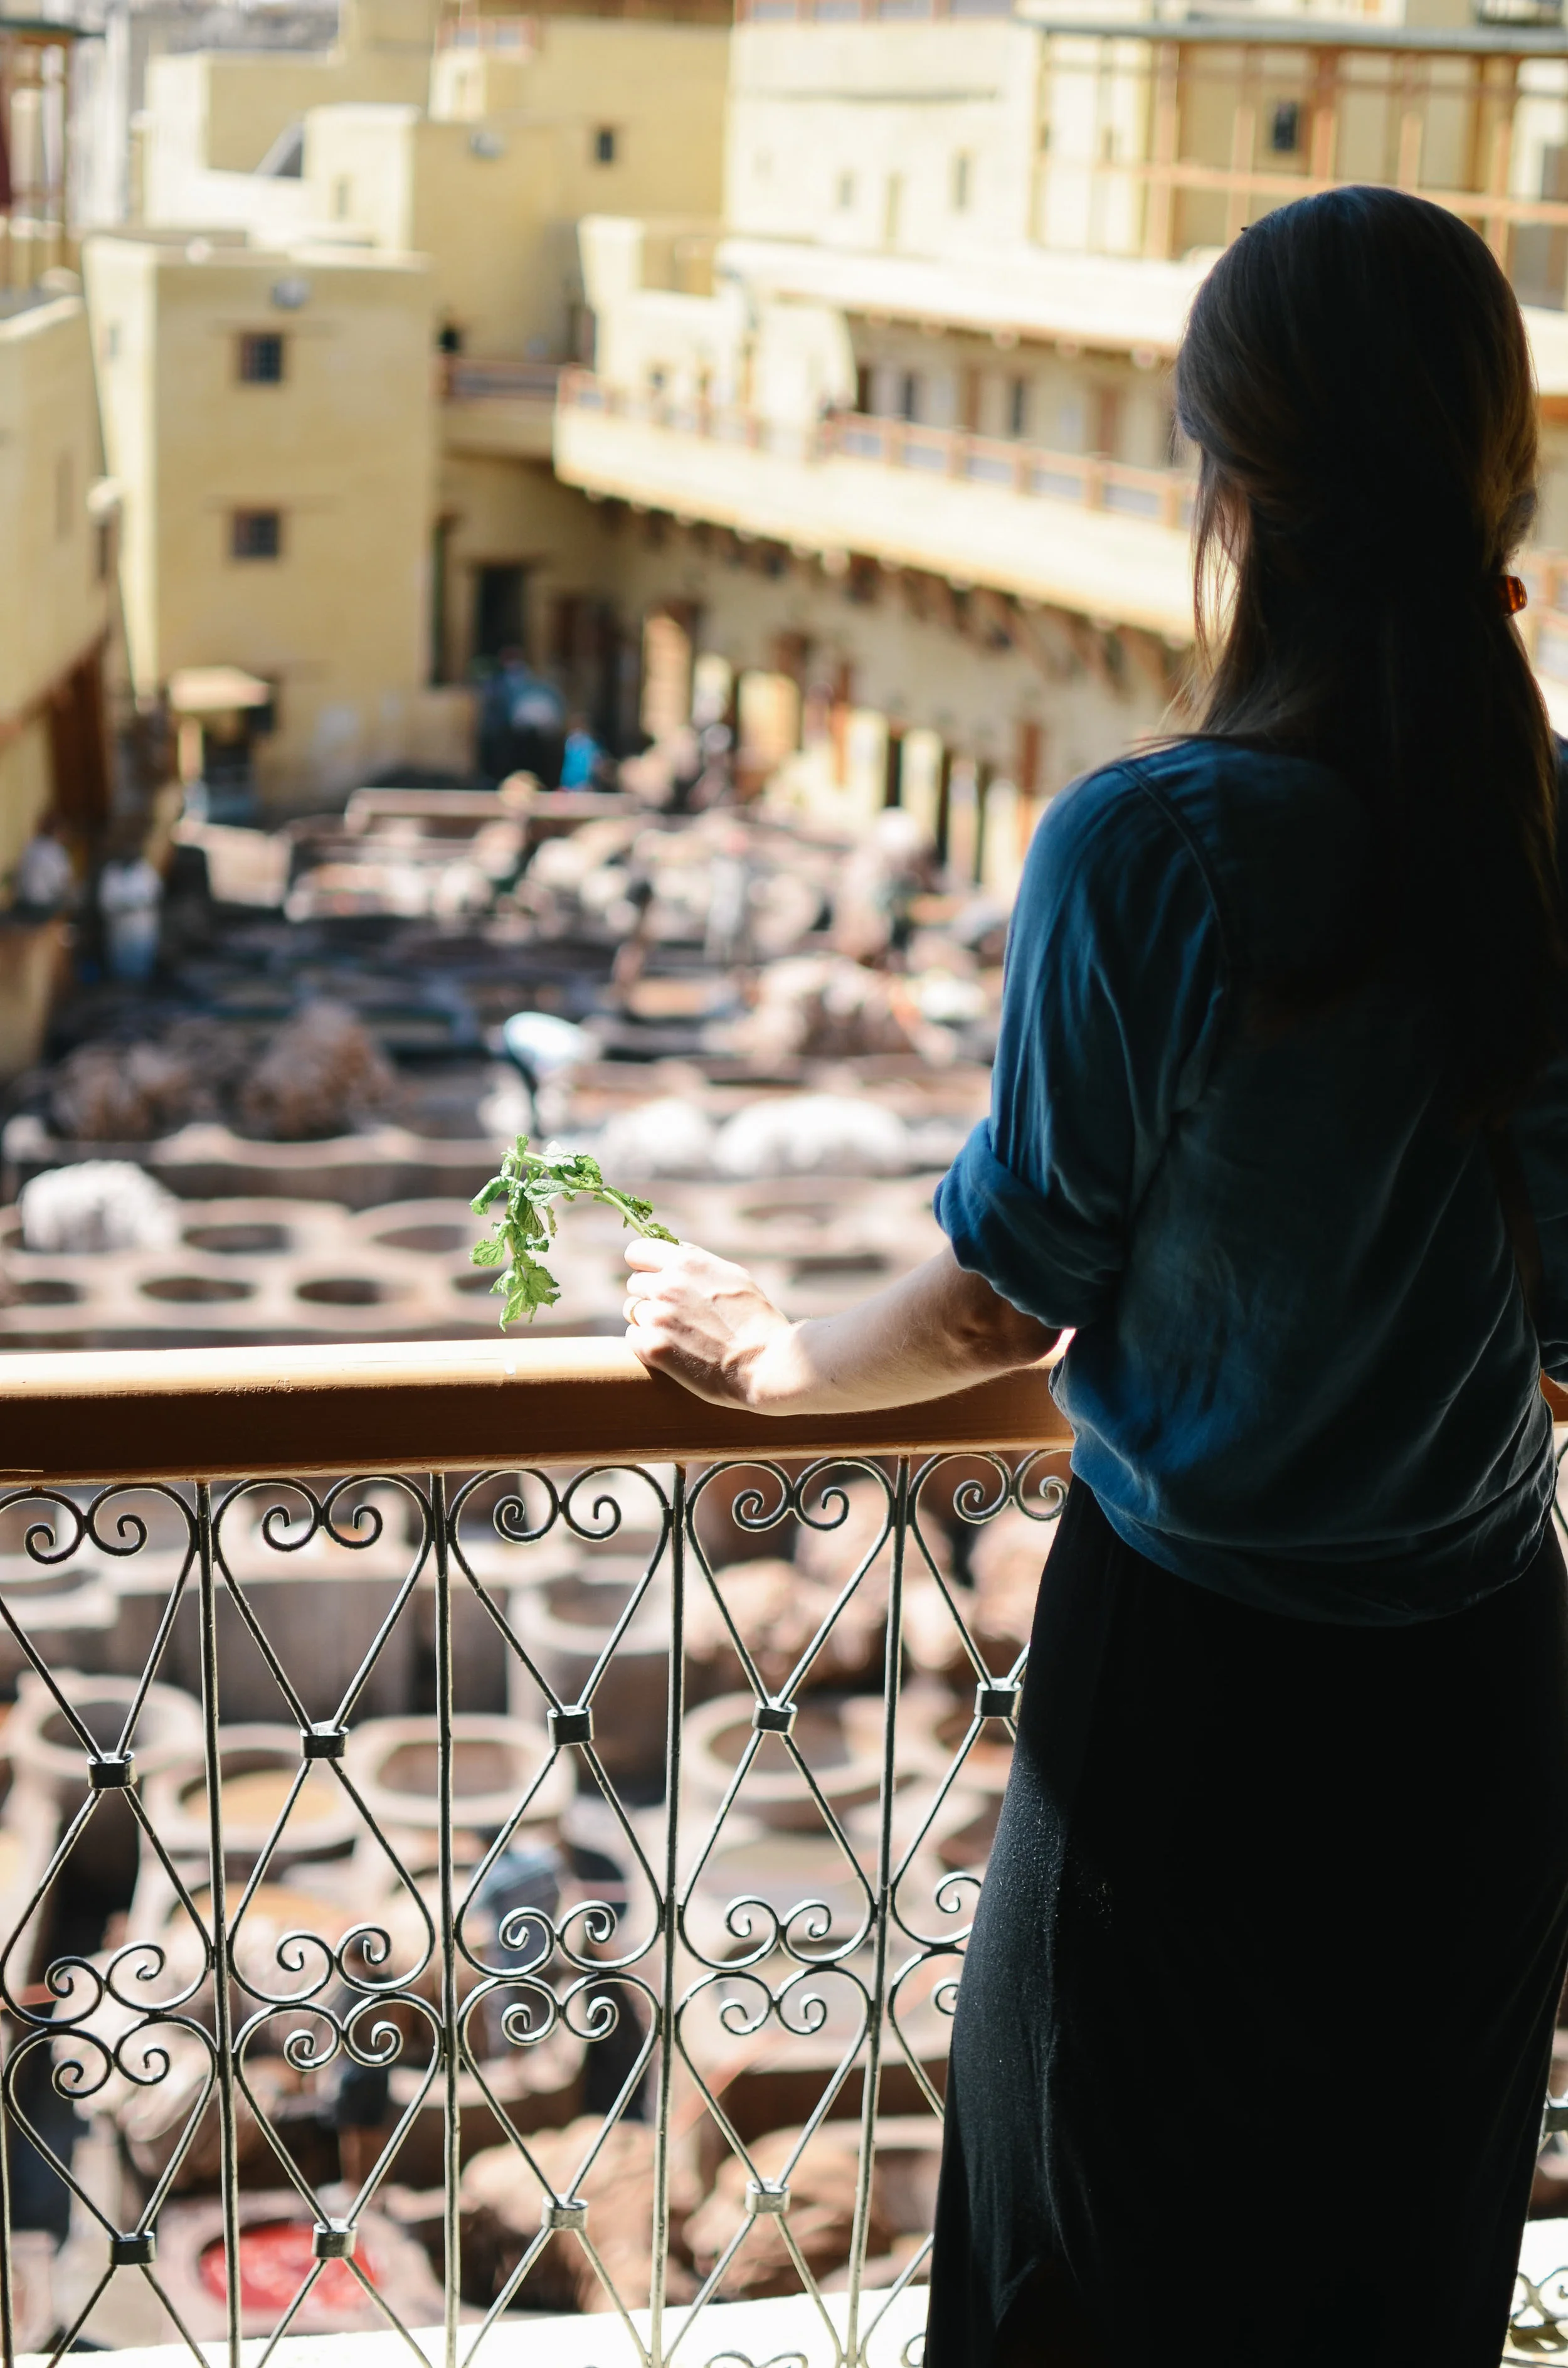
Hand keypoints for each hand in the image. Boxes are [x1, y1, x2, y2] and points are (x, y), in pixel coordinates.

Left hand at [623, 1236, 794, 1407]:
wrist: (767, 1364)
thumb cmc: (757, 1321)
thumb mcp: (734, 1277)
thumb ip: (699, 1262)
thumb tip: (675, 1251)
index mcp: (687, 1263)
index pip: (637, 1251)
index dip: (643, 1264)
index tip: (653, 1276)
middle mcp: (667, 1286)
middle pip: (635, 1283)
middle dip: (650, 1295)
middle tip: (675, 1313)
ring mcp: (657, 1317)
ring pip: (633, 1311)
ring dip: (649, 1320)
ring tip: (678, 1333)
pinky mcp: (653, 1348)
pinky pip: (633, 1338)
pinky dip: (647, 1344)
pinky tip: (672, 1350)